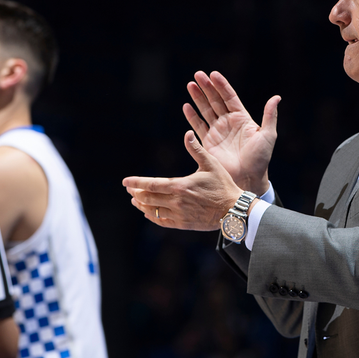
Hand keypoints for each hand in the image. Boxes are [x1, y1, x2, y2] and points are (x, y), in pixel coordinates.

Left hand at [124, 131, 242, 231]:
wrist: (233, 209)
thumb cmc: (223, 185)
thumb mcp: (211, 164)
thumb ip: (196, 149)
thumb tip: (188, 134)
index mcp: (180, 186)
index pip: (152, 184)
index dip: (136, 183)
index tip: (125, 182)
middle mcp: (176, 201)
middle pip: (148, 198)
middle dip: (136, 193)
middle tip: (130, 190)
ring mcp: (179, 214)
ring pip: (152, 211)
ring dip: (141, 205)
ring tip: (135, 201)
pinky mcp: (183, 224)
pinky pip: (162, 221)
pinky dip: (152, 217)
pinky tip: (148, 213)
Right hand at [183, 71, 278, 194]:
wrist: (248, 178)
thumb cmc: (261, 158)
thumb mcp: (268, 135)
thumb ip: (270, 116)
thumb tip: (276, 97)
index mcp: (242, 118)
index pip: (230, 97)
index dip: (221, 85)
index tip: (213, 74)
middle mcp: (228, 122)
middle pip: (215, 100)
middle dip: (207, 87)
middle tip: (198, 74)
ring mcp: (217, 131)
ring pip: (205, 110)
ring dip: (198, 98)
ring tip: (190, 84)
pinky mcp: (208, 142)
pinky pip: (198, 126)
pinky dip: (192, 116)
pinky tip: (186, 106)